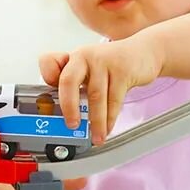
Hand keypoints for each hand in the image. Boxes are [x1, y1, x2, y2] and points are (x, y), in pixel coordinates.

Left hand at [39, 37, 163, 143]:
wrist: (143, 52)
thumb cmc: (112, 64)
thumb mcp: (90, 69)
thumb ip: (75, 85)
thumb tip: (62, 114)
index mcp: (73, 58)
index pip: (49, 63)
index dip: (46, 80)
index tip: (49, 101)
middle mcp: (85, 56)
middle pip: (68, 81)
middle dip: (69, 107)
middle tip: (71, 125)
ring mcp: (104, 61)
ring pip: (95, 96)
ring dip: (95, 121)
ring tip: (96, 137)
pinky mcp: (122, 70)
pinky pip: (114, 99)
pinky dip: (110, 118)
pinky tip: (108, 127)